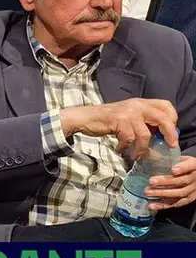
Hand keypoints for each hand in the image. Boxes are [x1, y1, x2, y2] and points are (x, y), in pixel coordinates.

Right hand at [61, 98, 178, 160]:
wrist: (84, 118)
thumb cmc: (107, 119)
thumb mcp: (129, 116)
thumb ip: (144, 121)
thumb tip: (161, 135)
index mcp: (141, 102)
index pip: (166, 106)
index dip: (172, 119)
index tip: (171, 133)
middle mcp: (137, 105)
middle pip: (163, 118)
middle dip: (169, 134)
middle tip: (169, 146)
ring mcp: (128, 112)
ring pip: (145, 134)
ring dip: (142, 148)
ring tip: (137, 155)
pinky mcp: (119, 121)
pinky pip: (130, 139)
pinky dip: (126, 147)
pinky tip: (120, 148)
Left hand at [145, 156, 195, 209]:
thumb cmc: (187, 165)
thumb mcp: (182, 158)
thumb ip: (171, 158)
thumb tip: (152, 154)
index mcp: (195, 166)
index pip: (191, 166)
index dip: (183, 168)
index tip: (173, 169)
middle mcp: (195, 179)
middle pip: (182, 181)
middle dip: (166, 182)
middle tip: (151, 181)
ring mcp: (193, 190)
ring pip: (179, 193)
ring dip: (162, 194)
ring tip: (148, 192)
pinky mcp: (188, 199)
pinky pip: (177, 203)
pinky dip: (164, 205)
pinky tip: (153, 205)